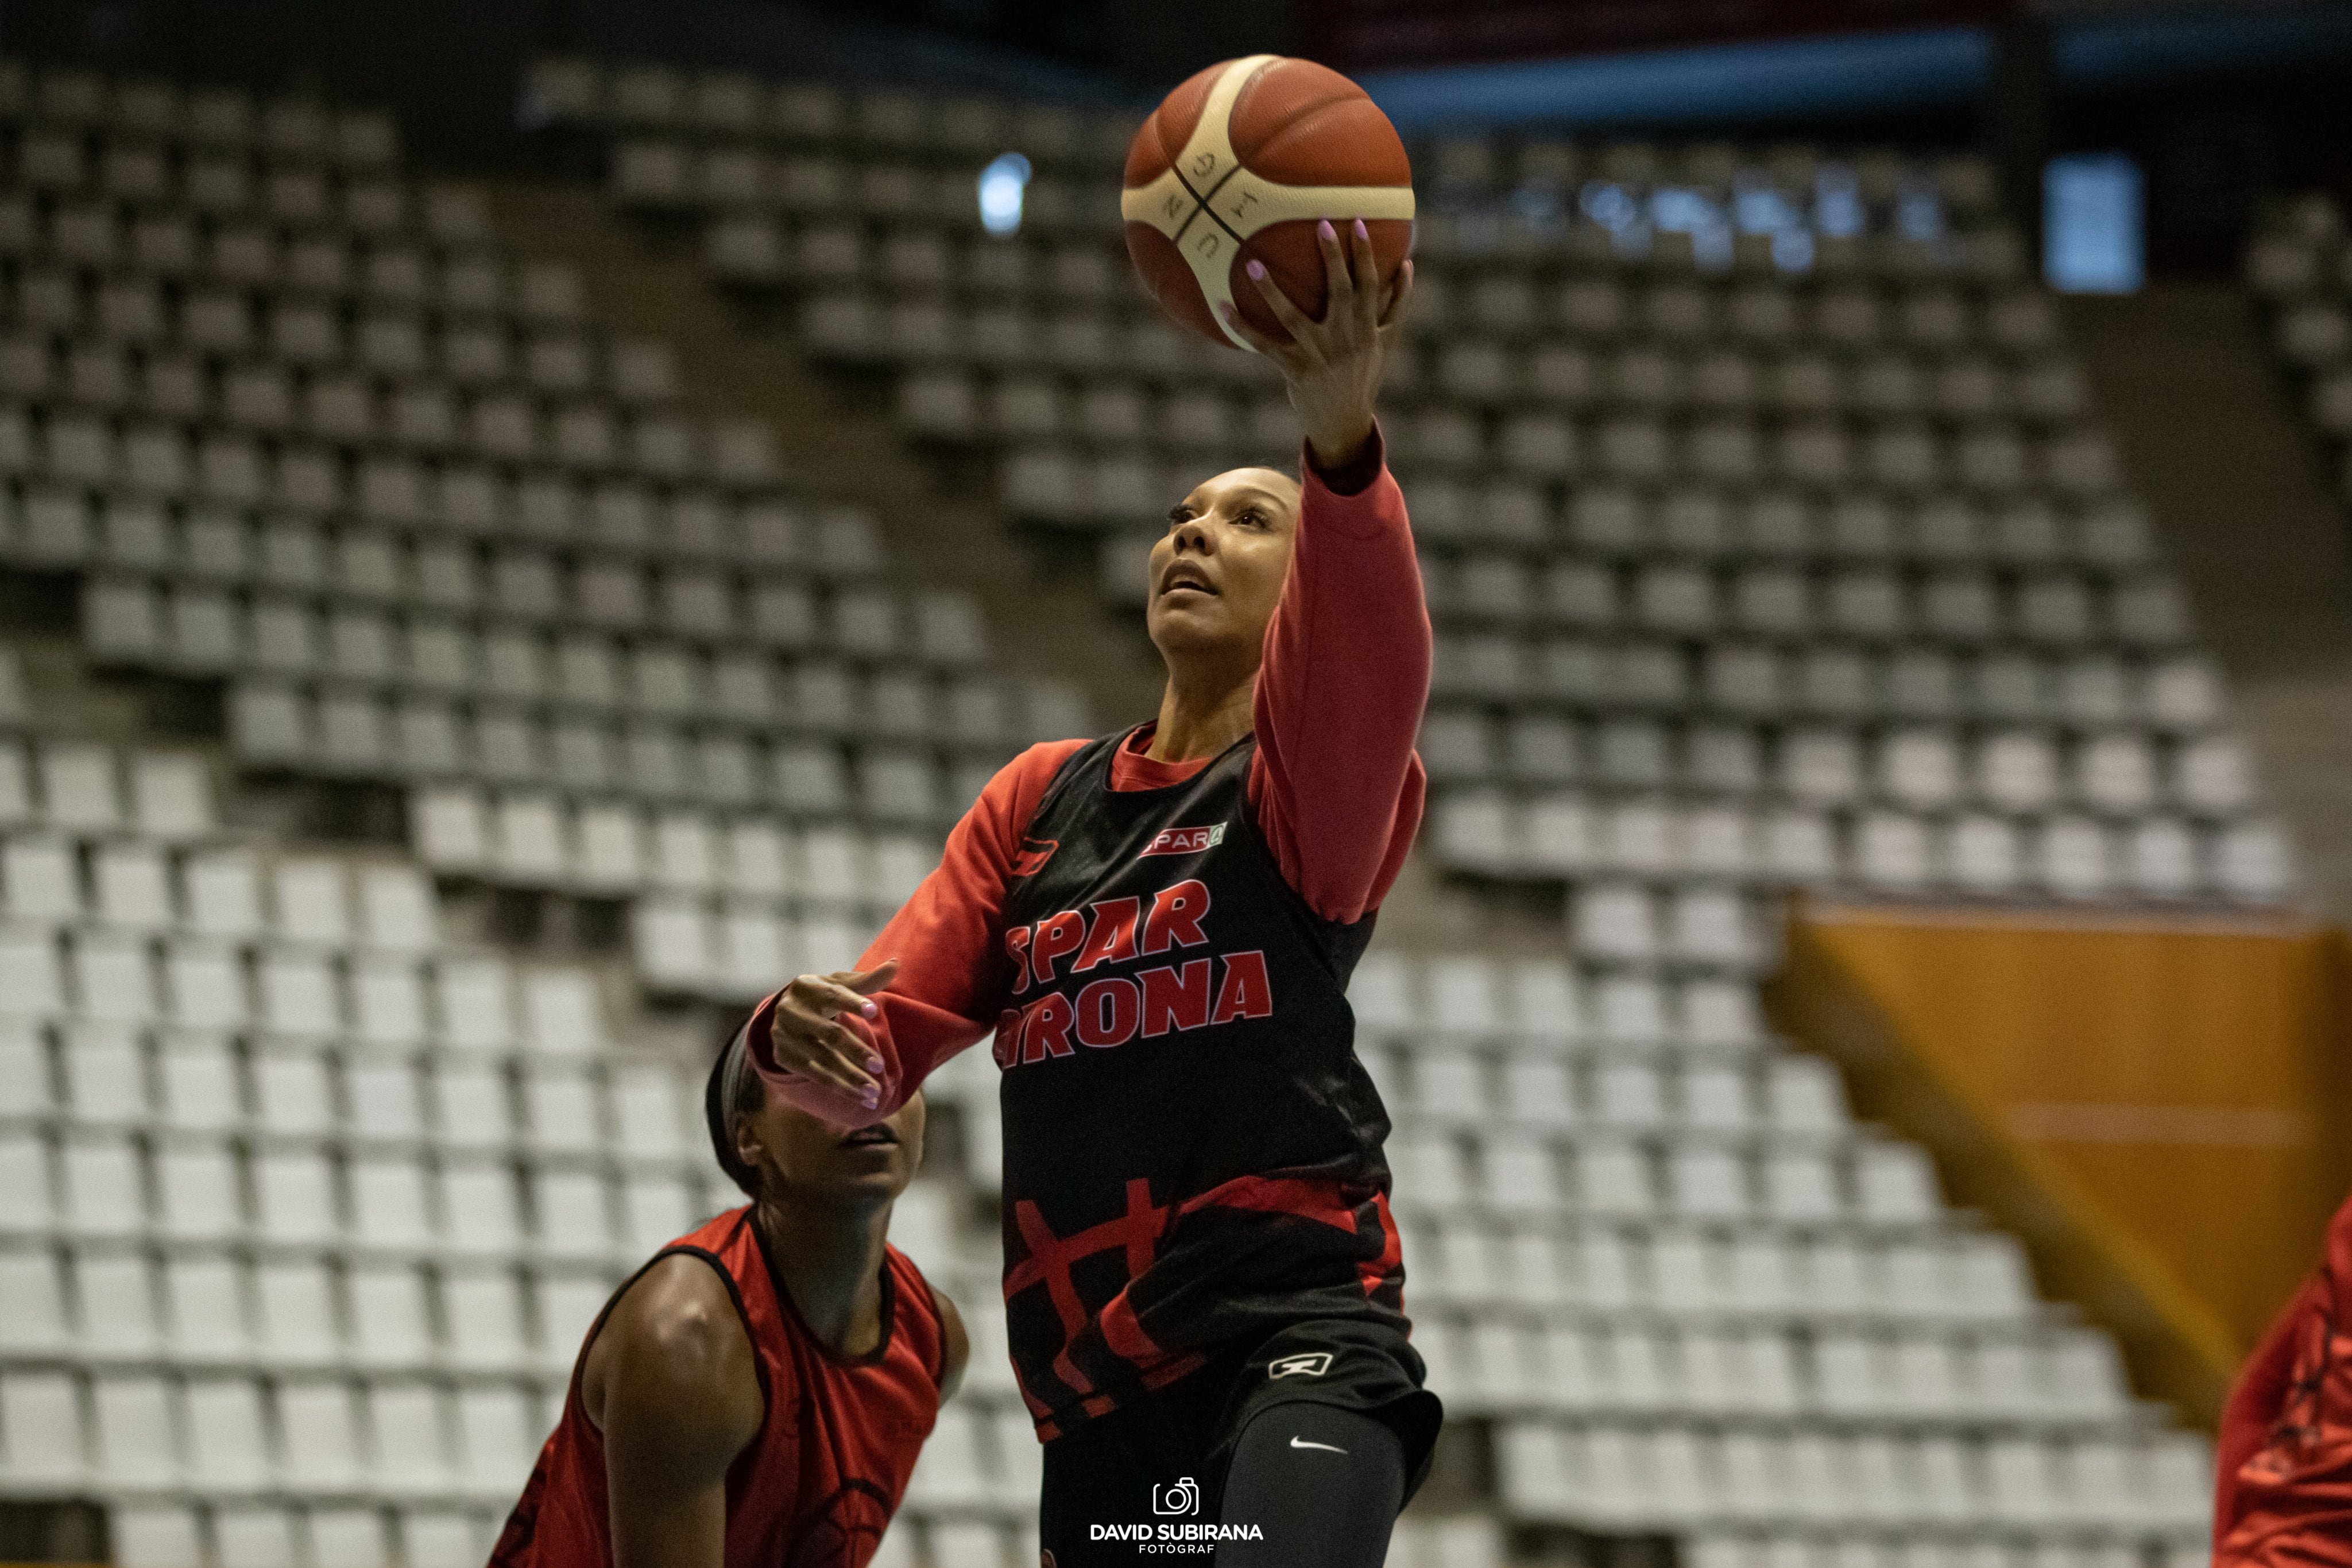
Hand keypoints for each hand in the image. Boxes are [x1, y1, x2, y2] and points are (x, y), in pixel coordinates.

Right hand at [764, 959, 898, 1107]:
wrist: (784, 1012)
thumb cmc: (821, 995)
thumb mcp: (839, 983)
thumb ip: (867, 979)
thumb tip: (895, 963)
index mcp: (807, 986)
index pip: (832, 994)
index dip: (853, 1002)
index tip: (875, 1011)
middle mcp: (791, 1011)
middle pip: (829, 1033)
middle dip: (855, 1050)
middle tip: (880, 1065)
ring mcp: (784, 1035)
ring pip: (823, 1060)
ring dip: (851, 1077)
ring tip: (875, 1091)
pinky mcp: (784, 1057)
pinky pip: (816, 1075)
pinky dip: (841, 1087)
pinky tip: (863, 1097)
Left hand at [1218, 217, 1412, 470]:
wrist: (1345, 423)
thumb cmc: (1364, 375)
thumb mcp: (1385, 343)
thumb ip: (1396, 305)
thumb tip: (1408, 265)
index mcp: (1368, 328)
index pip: (1369, 285)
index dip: (1364, 255)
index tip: (1357, 223)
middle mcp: (1345, 339)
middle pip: (1340, 292)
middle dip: (1333, 258)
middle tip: (1322, 224)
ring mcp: (1319, 354)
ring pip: (1292, 316)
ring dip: (1271, 290)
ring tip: (1252, 264)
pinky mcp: (1295, 369)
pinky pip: (1264, 345)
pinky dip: (1242, 326)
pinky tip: (1221, 305)